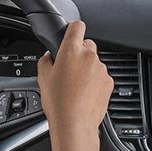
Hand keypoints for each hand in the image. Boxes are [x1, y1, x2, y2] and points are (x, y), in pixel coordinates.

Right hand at [38, 21, 113, 137]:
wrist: (74, 124)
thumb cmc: (58, 102)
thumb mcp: (42, 76)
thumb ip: (46, 59)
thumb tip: (50, 56)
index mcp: (72, 50)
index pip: (77, 26)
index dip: (72, 29)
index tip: (70, 34)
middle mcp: (90, 57)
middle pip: (86, 45)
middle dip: (78, 53)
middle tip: (68, 68)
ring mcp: (101, 69)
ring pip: (94, 62)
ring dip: (87, 69)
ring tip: (75, 85)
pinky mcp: (109, 82)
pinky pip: (101, 76)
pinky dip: (94, 81)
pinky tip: (84, 93)